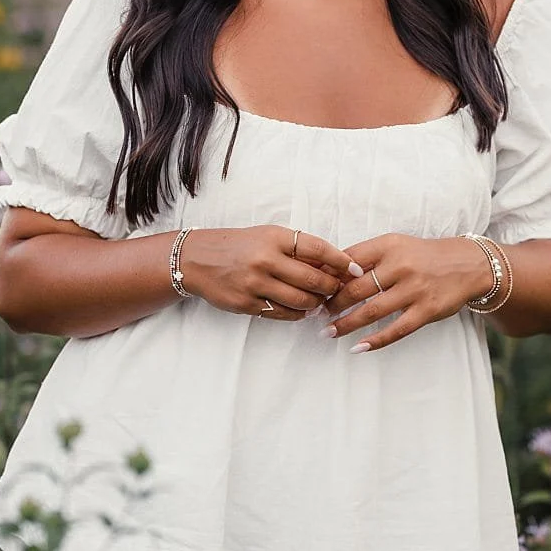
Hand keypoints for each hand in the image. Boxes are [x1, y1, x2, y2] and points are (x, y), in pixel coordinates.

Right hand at [179, 225, 357, 320]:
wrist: (195, 259)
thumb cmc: (238, 245)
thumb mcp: (266, 236)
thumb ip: (297, 249)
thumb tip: (334, 266)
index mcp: (273, 238)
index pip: (318, 249)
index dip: (341, 261)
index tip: (355, 269)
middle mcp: (265, 260)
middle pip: (314, 280)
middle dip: (332, 288)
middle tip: (337, 290)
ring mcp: (254, 284)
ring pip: (302, 301)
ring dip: (316, 304)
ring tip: (319, 301)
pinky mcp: (246, 304)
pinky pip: (283, 314)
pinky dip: (297, 313)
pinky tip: (300, 309)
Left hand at [323, 234, 494, 351]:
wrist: (470, 265)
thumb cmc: (422, 256)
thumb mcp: (394, 245)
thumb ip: (365, 257)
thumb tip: (327, 273)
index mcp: (388, 246)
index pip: (347, 261)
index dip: (327, 276)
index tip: (312, 287)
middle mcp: (400, 266)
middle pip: (355, 288)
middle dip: (332, 303)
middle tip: (317, 312)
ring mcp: (414, 290)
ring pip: (371, 311)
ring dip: (345, 323)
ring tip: (328, 331)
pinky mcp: (427, 311)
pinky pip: (396, 330)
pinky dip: (374, 341)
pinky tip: (357, 347)